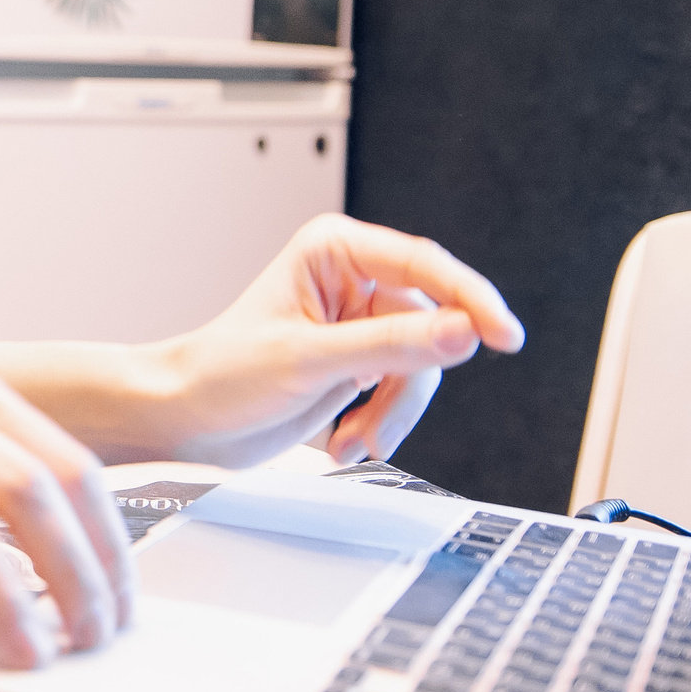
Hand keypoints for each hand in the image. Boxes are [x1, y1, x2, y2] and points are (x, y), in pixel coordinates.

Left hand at [146, 214, 523, 468]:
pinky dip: (383, 422)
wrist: (186, 418)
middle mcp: (353, 280)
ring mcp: (359, 323)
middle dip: (407, 385)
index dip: (471, 301)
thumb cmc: (221, 373)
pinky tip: (345, 440)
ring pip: (423, 367)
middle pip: (431, 327)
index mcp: (335, 251)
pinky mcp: (360, 362)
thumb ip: (391, 346)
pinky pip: (404, 390)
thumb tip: (461, 331)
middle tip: (381, 424)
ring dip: (392, 413)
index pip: (425, 266)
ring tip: (352, 440)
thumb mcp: (310, 360)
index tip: (504, 336)